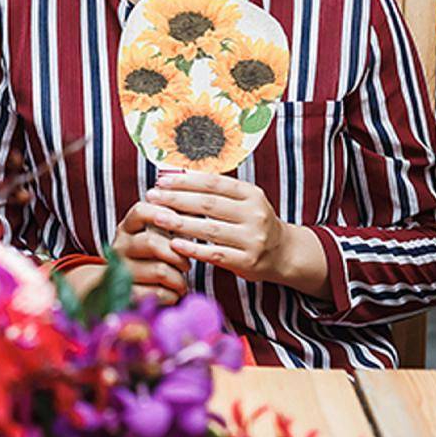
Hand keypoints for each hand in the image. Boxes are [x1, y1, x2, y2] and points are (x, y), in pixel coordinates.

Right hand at [113, 201, 189, 302]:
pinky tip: (173, 294)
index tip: (181, 222)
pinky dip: (172, 295)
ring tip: (182, 282)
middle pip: (153, 243)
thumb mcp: (156, 236)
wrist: (120, 290)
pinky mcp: (127, 295)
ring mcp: (121, 271)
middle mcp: (120, 247)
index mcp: (127, 228)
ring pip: (159, 270)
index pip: (141, 211)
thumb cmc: (150, 259)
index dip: (163, 213)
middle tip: (187, 264)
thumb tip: (198, 206)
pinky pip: (158, 293)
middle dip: (178, 255)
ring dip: (179, 279)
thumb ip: (172, 221)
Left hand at [144, 172, 293, 285]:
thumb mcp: (244, 200)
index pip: (213, 183)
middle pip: (208, 204)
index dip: (185, 181)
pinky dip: (193, 249)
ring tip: (156, 217)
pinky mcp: (247, 261)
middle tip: (152, 197)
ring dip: (179, 223)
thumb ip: (217, 191)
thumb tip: (179, 175)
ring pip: (209, 229)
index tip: (161, 180)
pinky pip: (215, 254)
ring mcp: (252, 239)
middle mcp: (254, 214)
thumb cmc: (253, 222)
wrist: (283, 252)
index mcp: (251, 194)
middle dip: (176, 199)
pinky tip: (174, 244)